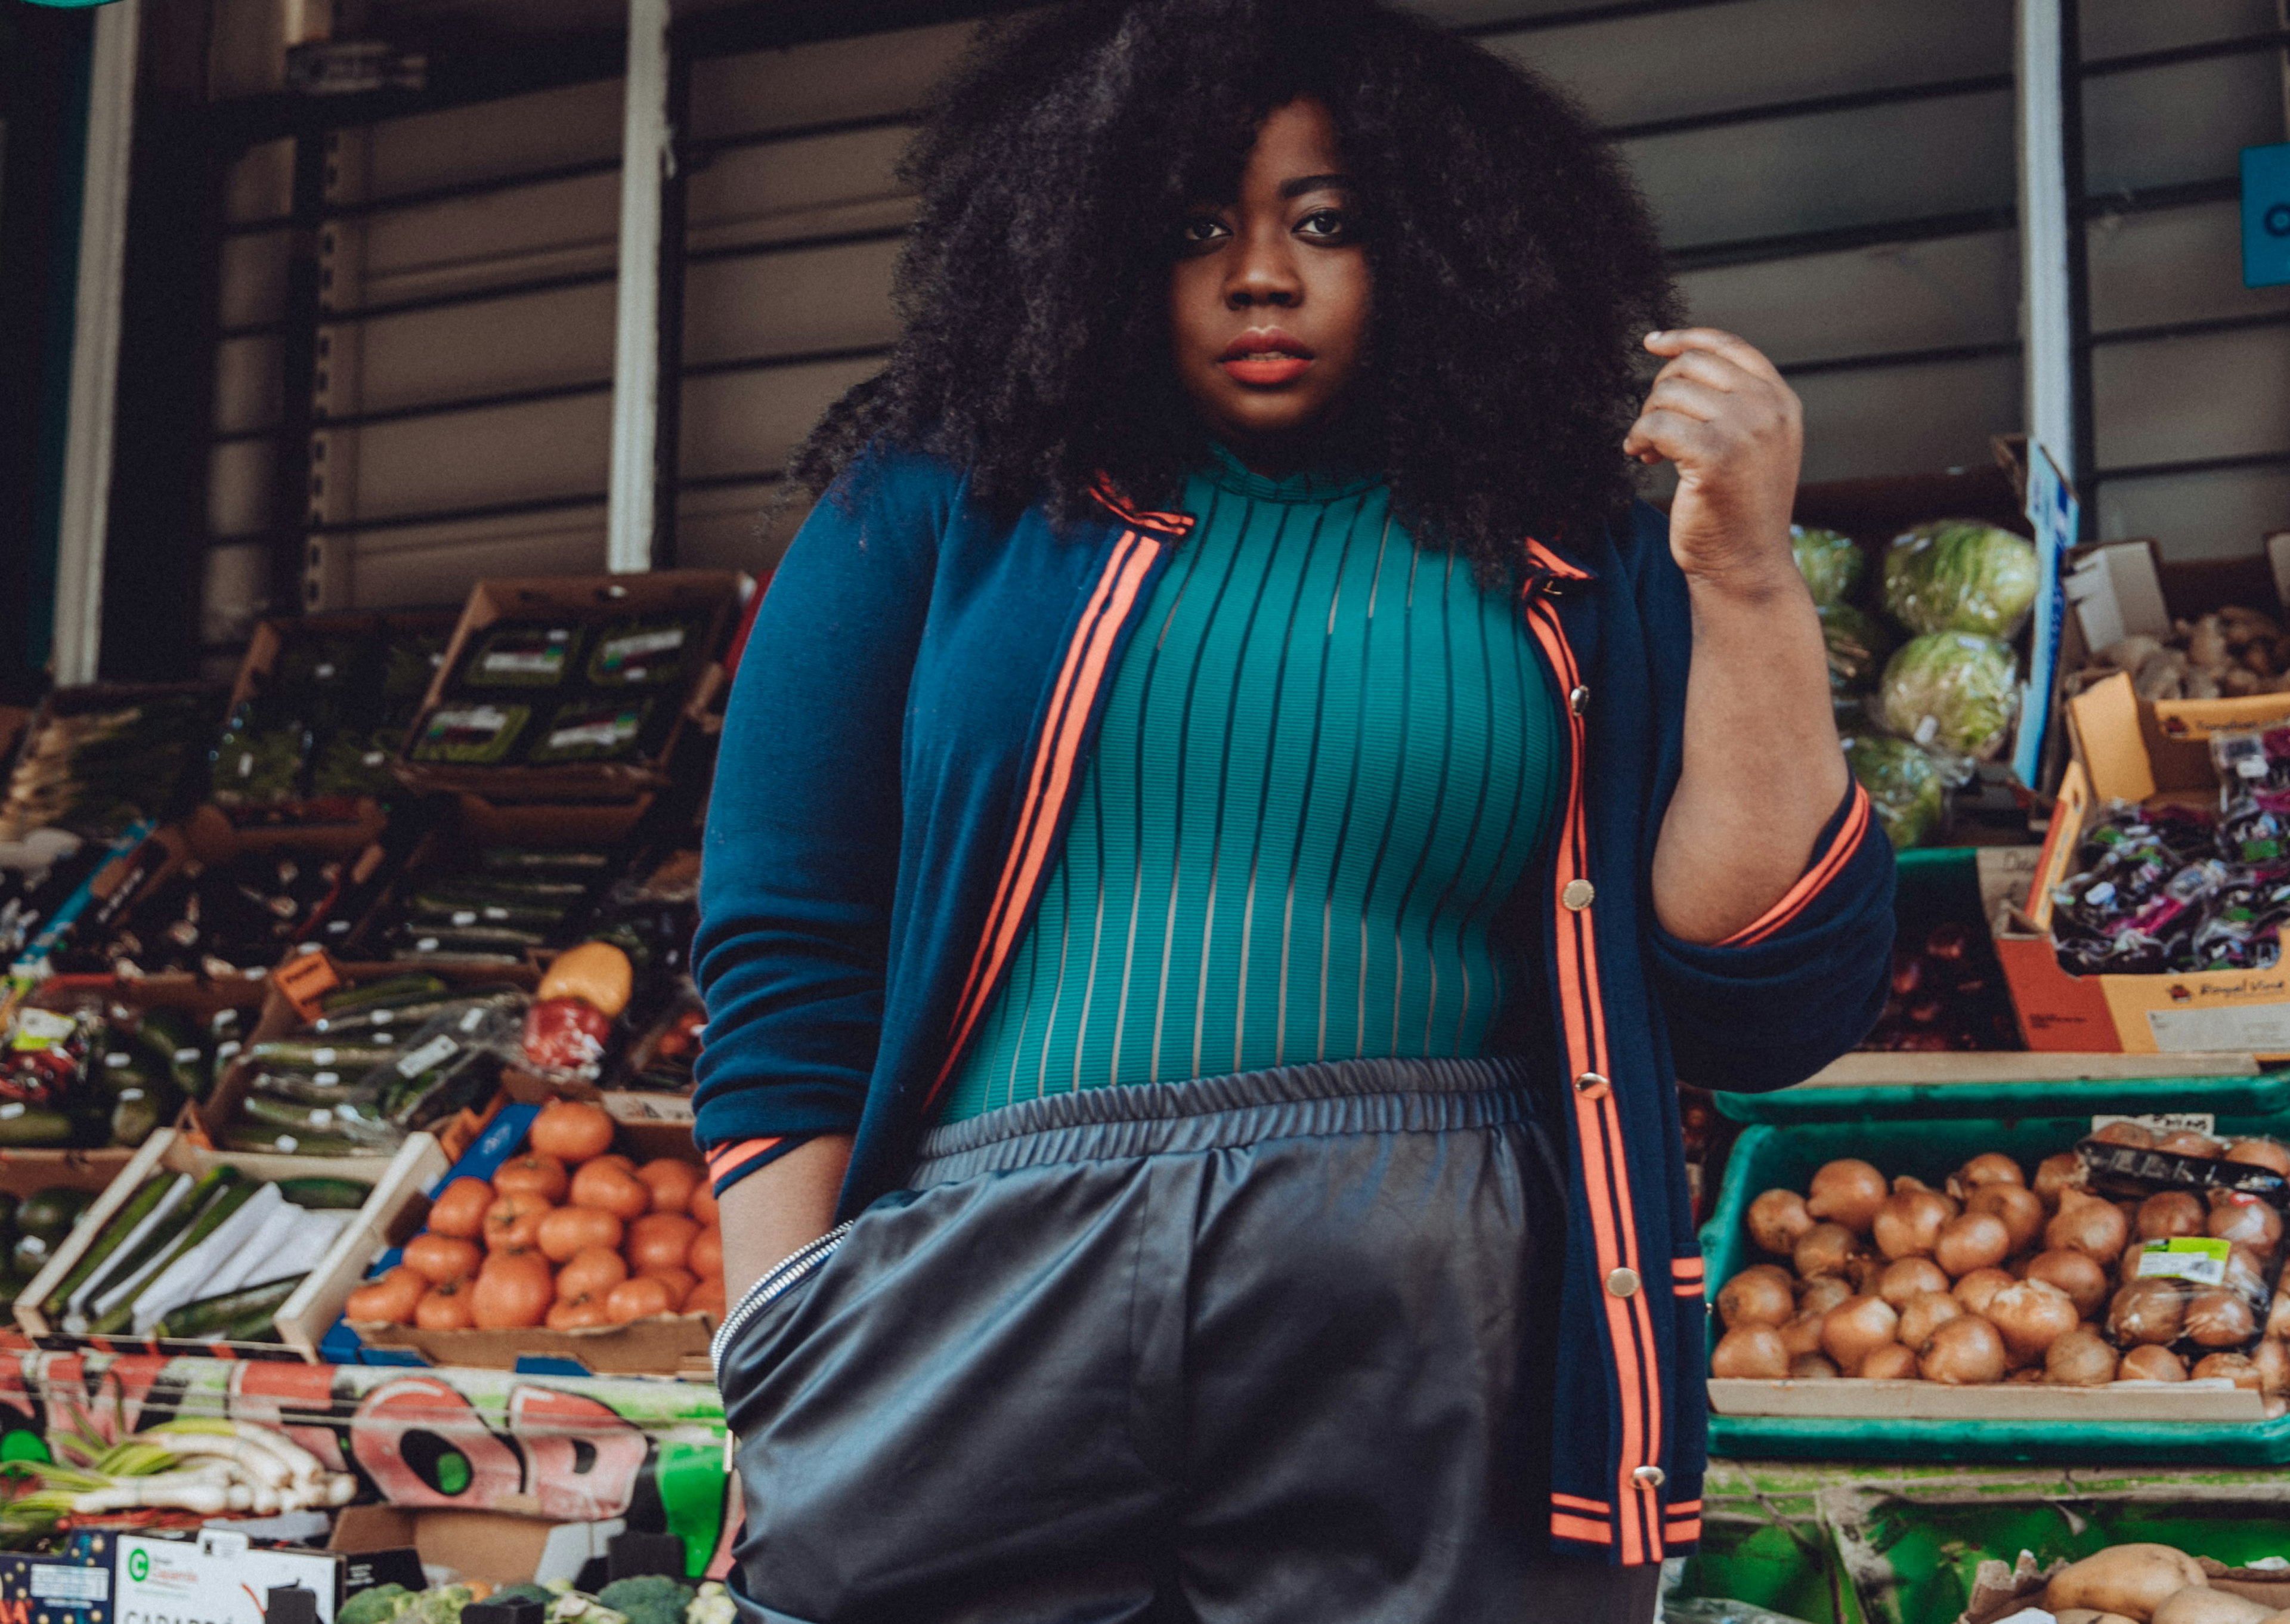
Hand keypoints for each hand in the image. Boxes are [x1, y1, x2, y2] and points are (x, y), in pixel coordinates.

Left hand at [1623, 328, 1802, 597]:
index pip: (1728, 345)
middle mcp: (1769, 408)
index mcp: (1781, 401)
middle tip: (1653, 430)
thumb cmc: (1737, 511)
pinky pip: (1656, 424)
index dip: (1685, 338)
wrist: (1745, 564)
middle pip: (1691, 366)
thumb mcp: (1750, 446)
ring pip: (1668, 393)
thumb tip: (1678, 360)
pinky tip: (1641, 458)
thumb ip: (1732, 404)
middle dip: (1659, 393)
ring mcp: (1746, 429)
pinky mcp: (1715, 454)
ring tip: (1650, 451)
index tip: (1654, 343)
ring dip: (1647, 420)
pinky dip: (1638, 438)